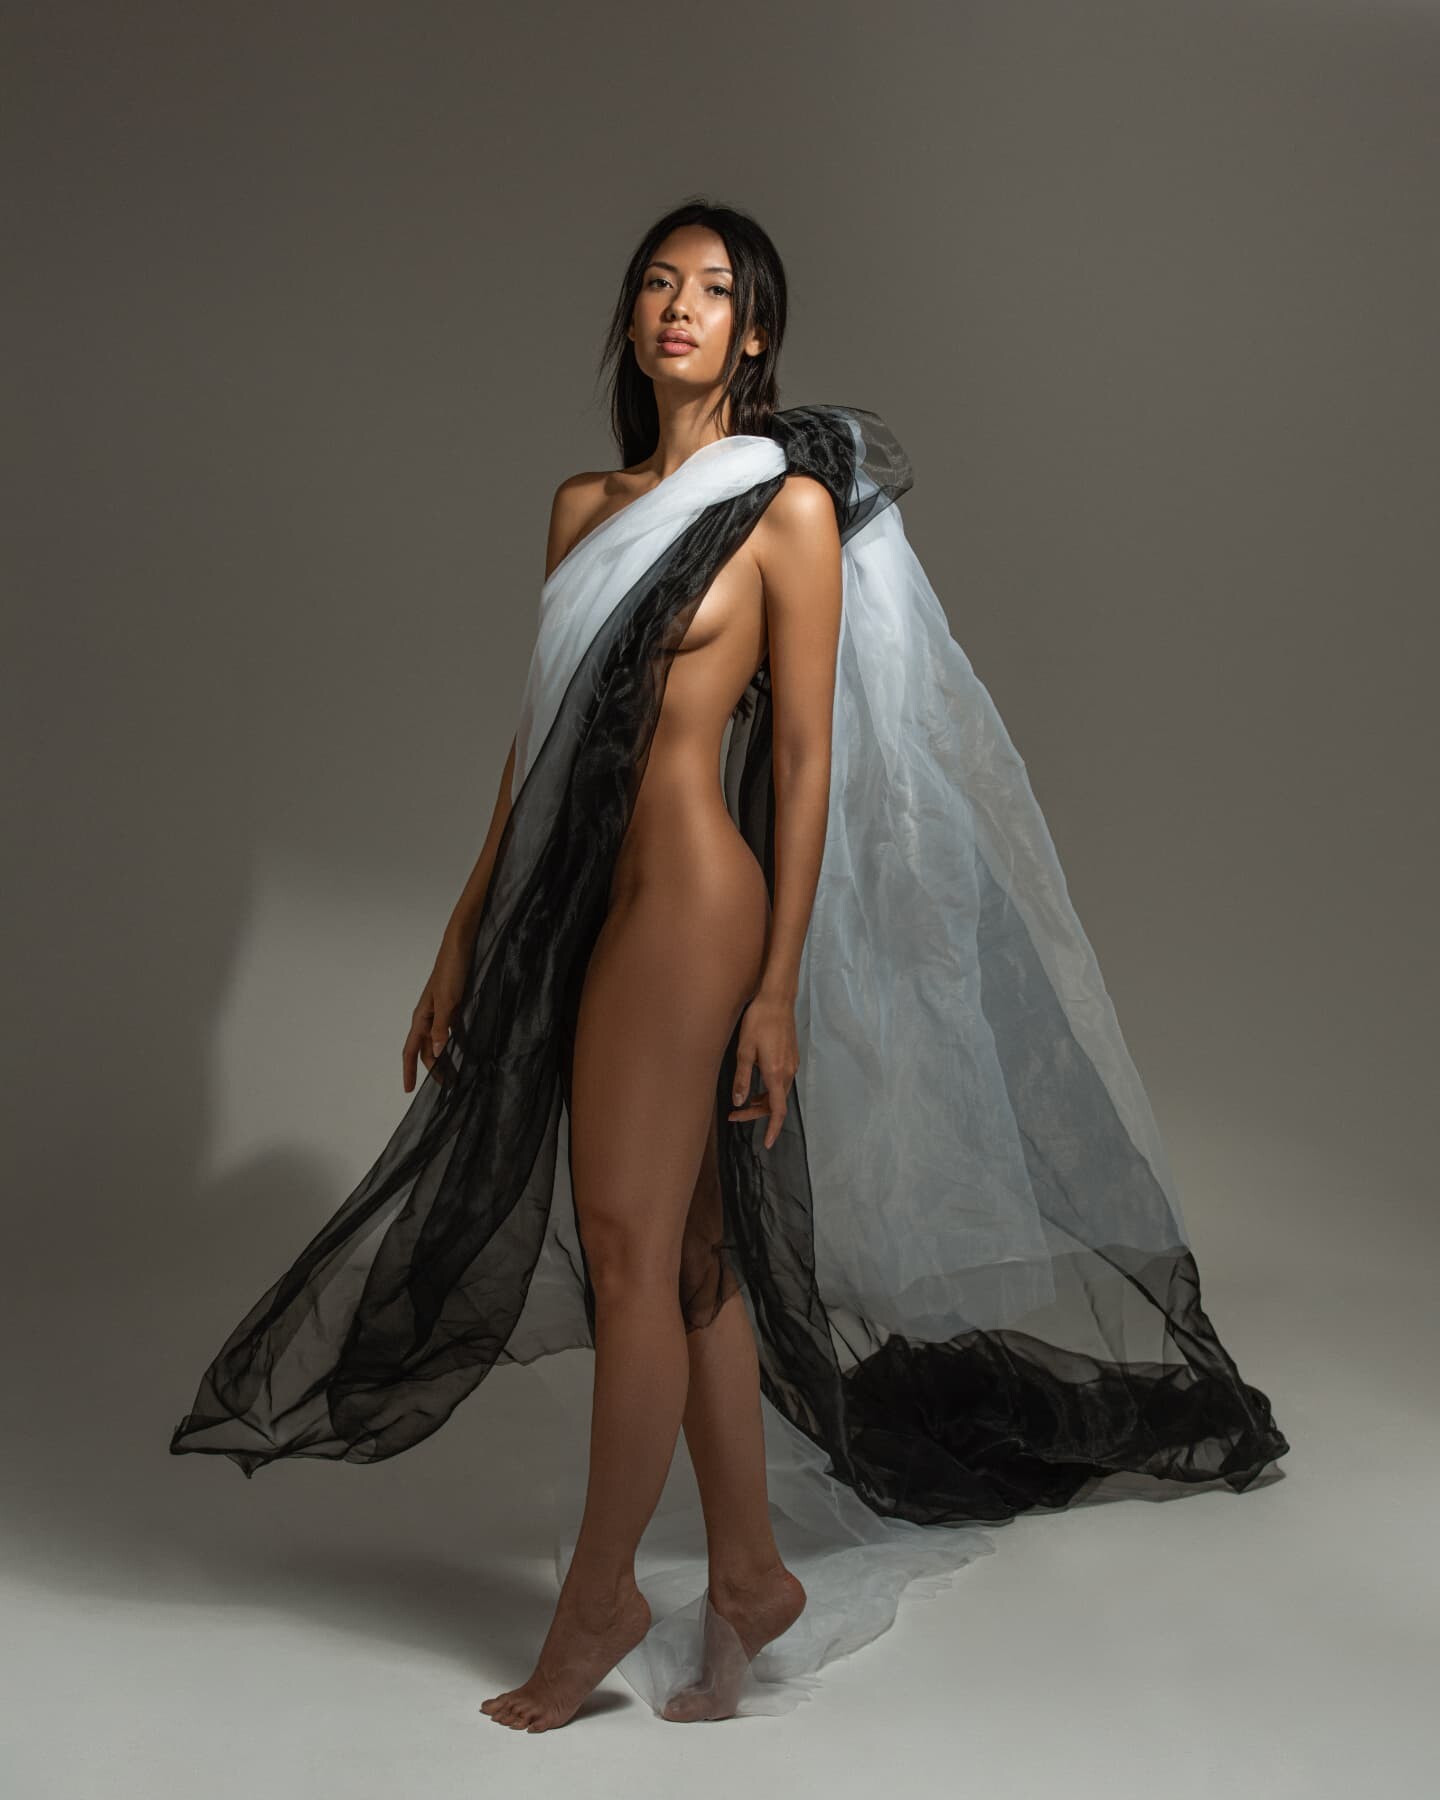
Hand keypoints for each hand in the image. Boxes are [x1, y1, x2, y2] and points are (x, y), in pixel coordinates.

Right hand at [402, 932, 471, 1092]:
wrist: (462, 946)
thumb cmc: (452, 970)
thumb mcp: (447, 1001)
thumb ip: (442, 1027)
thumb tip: (438, 1054)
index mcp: (422, 1017)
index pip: (411, 1050)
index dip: (409, 1070)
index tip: (408, 1090)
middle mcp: (429, 1016)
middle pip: (427, 1050)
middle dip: (435, 1069)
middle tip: (449, 1086)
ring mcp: (442, 1012)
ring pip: (440, 1042)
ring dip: (447, 1059)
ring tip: (458, 1074)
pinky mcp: (455, 1006)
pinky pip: (453, 1032)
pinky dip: (458, 1044)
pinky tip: (467, 1052)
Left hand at [727, 992, 798, 1150]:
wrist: (777, 999)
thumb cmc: (758, 1021)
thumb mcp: (744, 1050)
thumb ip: (742, 1078)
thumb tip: (740, 1102)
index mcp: (776, 1074)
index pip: (778, 1110)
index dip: (773, 1129)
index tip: (766, 1143)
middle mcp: (788, 1072)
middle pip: (777, 1104)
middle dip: (757, 1113)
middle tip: (734, 1114)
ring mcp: (792, 1064)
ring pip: (779, 1093)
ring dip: (763, 1102)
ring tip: (742, 1102)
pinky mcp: (792, 1057)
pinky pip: (782, 1081)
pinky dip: (769, 1090)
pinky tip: (756, 1085)